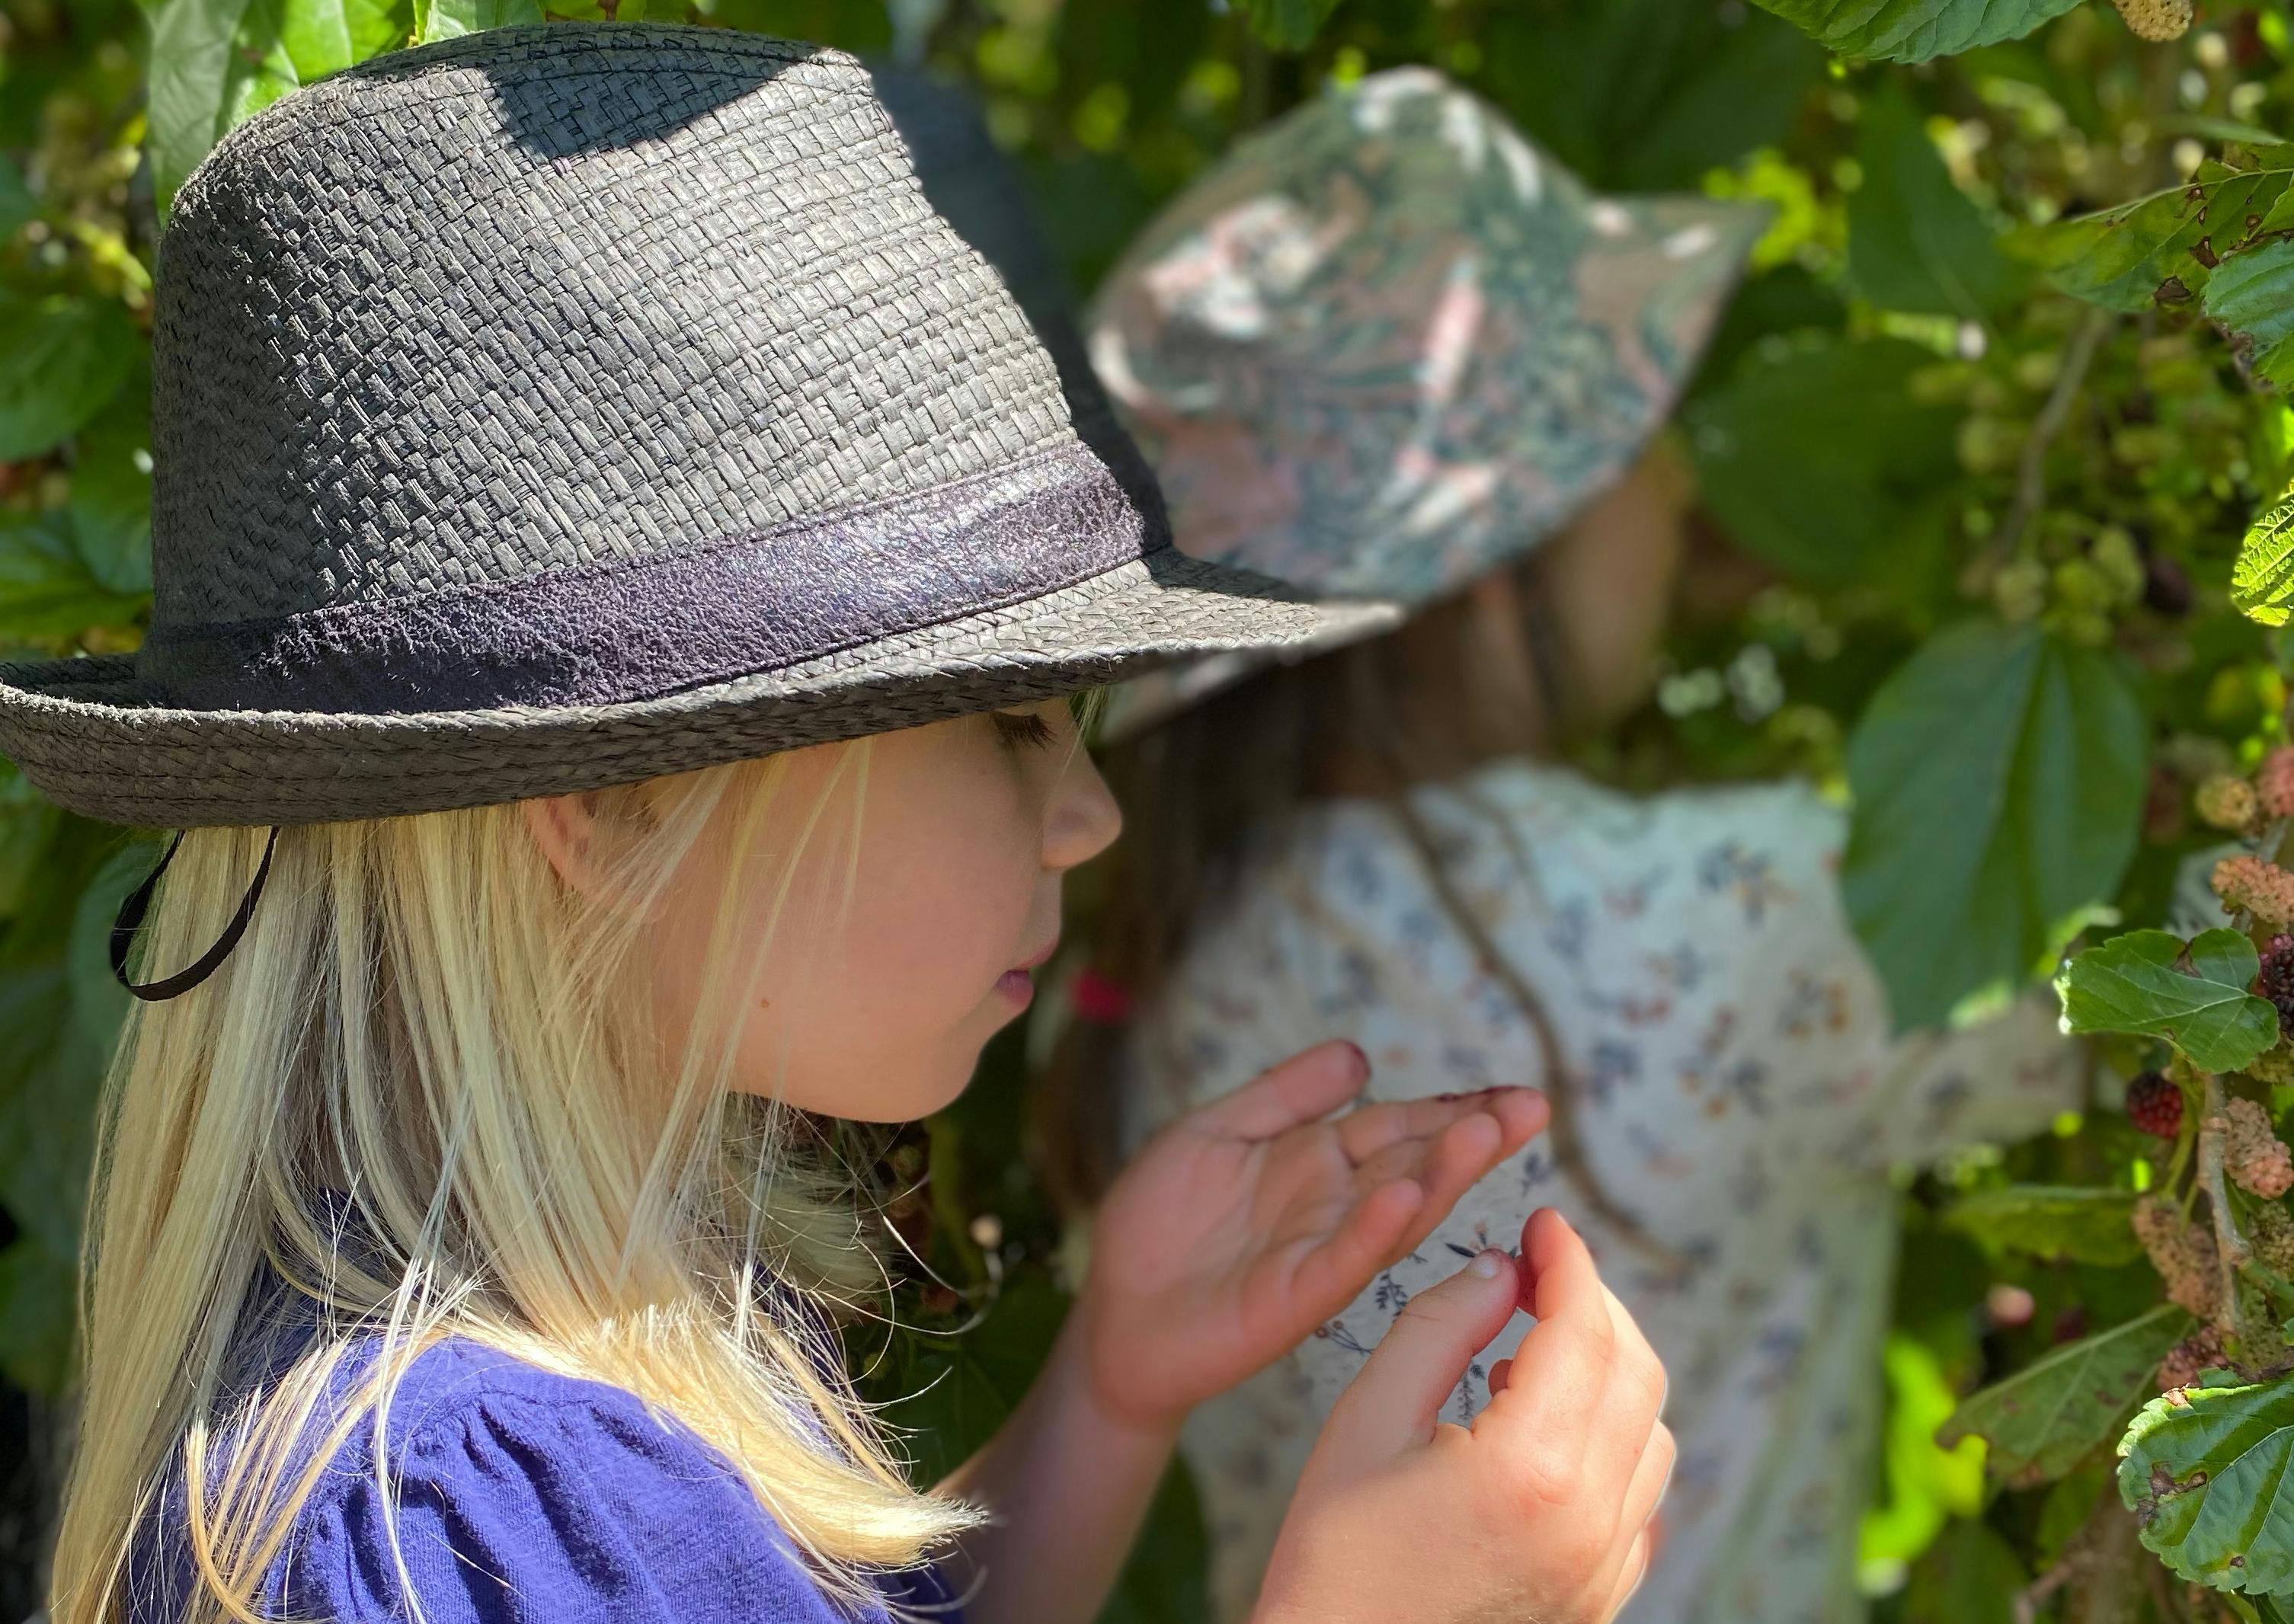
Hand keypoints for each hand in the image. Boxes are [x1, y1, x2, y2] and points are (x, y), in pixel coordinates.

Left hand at [1077, 1039, 1545, 1432]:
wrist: (1115, 1312)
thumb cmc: (1161, 1222)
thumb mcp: (1218, 1131)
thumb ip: (1286, 1094)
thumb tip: (1361, 1054)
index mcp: (1320, 1161)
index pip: (1401, 1126)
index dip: (1454, 1108)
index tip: (1514, 1093)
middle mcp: (1335, 1206)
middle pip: (1416, 1163)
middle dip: (1473, 1135)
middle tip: (1533, 1107)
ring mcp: (1320, 1253)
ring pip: (1396, 1209)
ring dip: (1442, 1173)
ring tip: (1487, 1133)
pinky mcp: (1292, 1298)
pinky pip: (1342, 1260)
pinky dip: (1375, 1228)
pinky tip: (1405, 1196)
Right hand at [1256, 1210, 1671, 1623]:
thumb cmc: (1332, 1560)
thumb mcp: (1364, 1422)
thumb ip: (1437, 1328)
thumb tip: (1499, 1269)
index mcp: (1530, 1471)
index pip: (1584, 1330)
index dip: (1569, 1261)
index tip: (1544, 1221)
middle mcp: (1589, 1524)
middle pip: (1637, 1374)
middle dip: (1593, 1306)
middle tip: (1535, 1275)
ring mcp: (1603, 1571)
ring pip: (1652, 1436)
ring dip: (1606, 1375)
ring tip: (1525, 1360)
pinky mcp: (1600, 1602)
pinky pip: (1641, 1503)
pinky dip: (1612, 1445)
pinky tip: (1544, 1437)